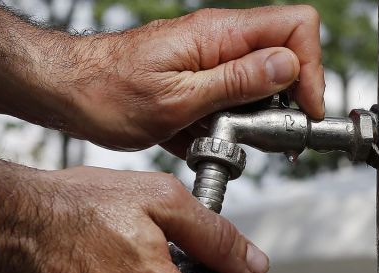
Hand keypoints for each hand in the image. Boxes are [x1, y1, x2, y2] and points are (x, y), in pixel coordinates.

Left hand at [57, 6, 324, 155]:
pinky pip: (233, 97)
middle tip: (270, 135)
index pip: (296, 27)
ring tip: (232, 139)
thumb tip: (287, 66)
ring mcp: (211, 58)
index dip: (310, 69)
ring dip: (257, 117)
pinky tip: (209, 139)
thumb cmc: (109, 94)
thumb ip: (238, 82)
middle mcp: (220, 40)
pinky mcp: (199, 77)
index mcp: (219, 35)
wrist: (69, 94)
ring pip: (262, 82)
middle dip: (288, 100)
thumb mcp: (179, 99)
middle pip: (286, 56)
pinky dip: (230, 123)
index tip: (302, 110)